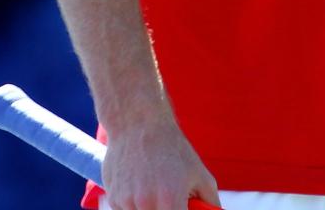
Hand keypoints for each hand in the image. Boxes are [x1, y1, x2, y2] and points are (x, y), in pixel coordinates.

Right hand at [101, 118, 219, 209]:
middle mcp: (146, 204)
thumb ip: (210, 203)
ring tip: (154, 189)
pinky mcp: (113, 198)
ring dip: (151, 209)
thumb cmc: (172, 149)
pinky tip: (140, 186)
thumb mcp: (200, 174)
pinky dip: (136, 206)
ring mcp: (126, 202)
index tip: (183, 208)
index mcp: (170, 200)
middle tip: (169, 199)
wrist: (138, 124)